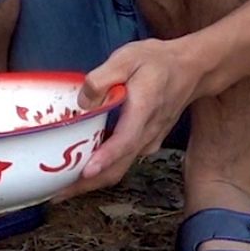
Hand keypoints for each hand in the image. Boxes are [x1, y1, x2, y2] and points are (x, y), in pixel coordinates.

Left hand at [55, 38, 206, 200]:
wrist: (191, 70)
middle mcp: (147, 134)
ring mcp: (148, 142)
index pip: (125, 140)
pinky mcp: (146, 143)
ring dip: (92, 181)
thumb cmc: (157, 62)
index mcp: (143, 111)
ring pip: (120, 169)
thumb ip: (103, 76)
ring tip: (62, 187)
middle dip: (87, 184)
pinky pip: (123, 162)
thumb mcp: (128, 57)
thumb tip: (83, 101)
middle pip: (118, 167)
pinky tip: (81, 168)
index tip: (86, 171)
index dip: (105, 157)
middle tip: (57, 193)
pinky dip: (102, 170)